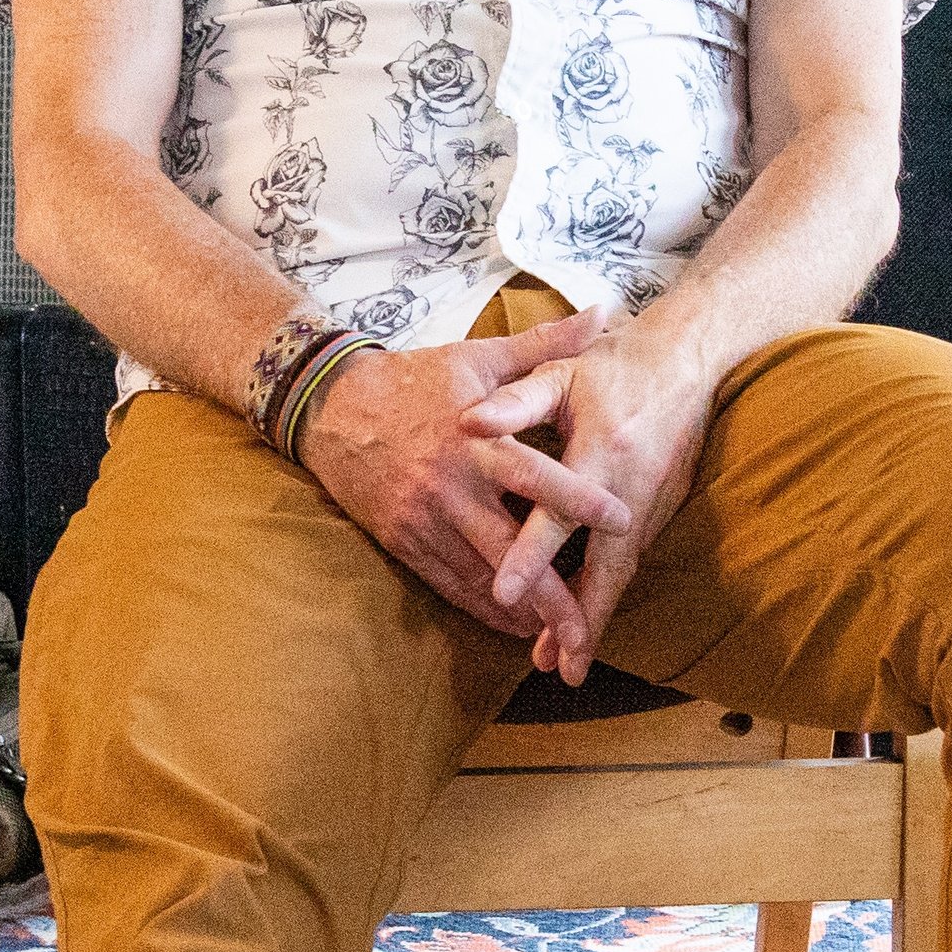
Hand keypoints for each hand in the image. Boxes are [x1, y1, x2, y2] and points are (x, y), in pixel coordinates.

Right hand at [297, 311, 632, 661]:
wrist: (330, 406)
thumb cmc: (415, 380)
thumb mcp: (478, 356)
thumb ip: (544, 345)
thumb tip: (603, 314)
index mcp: (476, 441)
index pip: (536, 475)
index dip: (579, 501)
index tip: (622, 521)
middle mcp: (452, 488)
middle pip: (509, 549)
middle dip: (552, 593)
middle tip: (591, 624)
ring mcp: (424, 521)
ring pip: (480, 578)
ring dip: (522, 612)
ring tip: (562, 637)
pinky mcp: (404, 542)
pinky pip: (449, 585)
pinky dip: (484, 608)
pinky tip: (515, 626)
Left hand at [459, 319, 715, 682]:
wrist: (690, 357)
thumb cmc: (614, 364)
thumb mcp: (561, 374)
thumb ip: (514, 402)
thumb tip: (466, 422)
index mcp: (600, 451)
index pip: (559, 514)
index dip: (532, 555)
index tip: (504, 594)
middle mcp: (631, 486)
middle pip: (606, 566)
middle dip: (583, 619)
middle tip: (561, 667)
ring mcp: (653, 501)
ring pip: (622, 572)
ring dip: (596, 617)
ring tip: (569, 662)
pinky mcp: (664, 507)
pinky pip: (632, 561)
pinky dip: (609, 594)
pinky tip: (589, 623)